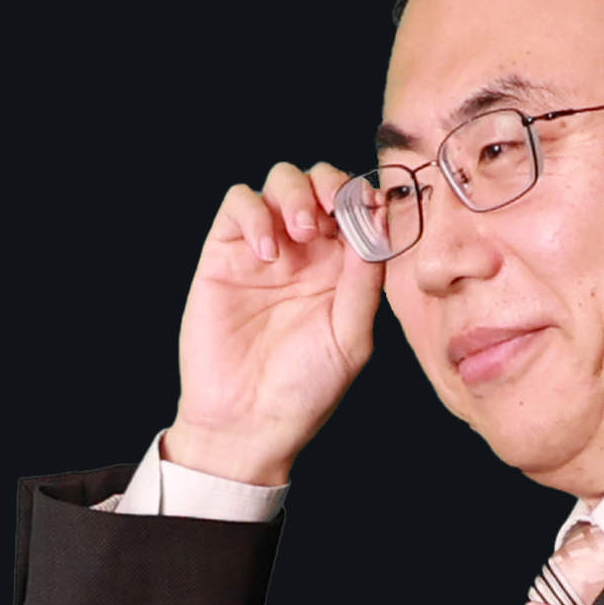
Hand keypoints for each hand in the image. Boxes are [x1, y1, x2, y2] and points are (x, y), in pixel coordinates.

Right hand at [169, 162, 383, 483]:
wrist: (248, 422)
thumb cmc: (304, 389)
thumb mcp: (351, 337)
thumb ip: (365, 280)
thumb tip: (378, 221)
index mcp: (343, 270)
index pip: (358, 209)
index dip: (366, 198)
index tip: (373, 208)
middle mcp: (306, 253)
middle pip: (320, 183)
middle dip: (331, 184)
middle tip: (333, 211)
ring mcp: (265, 250)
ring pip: (280, 182)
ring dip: (295, 192)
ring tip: (301, 231)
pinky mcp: (225, 254)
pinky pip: (238, 205)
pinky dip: (254, 213)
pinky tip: (267, 253)